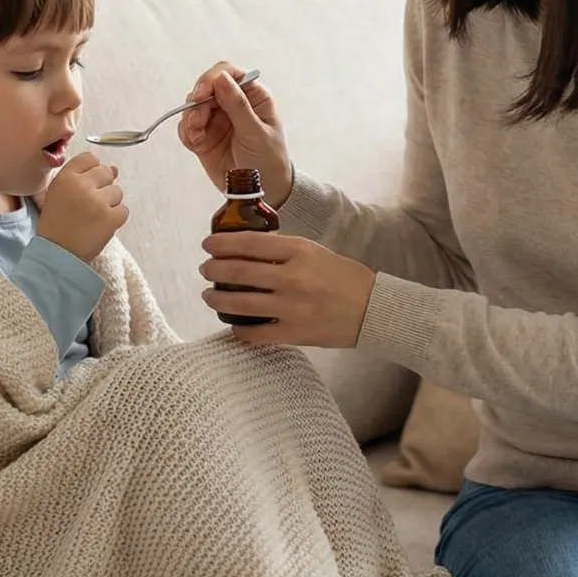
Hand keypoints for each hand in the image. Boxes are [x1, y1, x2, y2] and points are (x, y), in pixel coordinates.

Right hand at [35, 152, 128, 262]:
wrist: (57, 254)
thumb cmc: (57, 223)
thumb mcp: (60, 194)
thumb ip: (84, 177)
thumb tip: (114, 169)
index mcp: (66, 177)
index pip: (90, 158)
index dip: (91, 172)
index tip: (85, 185)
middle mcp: (82, 186)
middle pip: (106, 172)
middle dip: (102, 187)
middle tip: (89, 205)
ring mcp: (98, 202)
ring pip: (117, 191)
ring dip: (109, 203)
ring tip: (93, 217)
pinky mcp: (111, 217)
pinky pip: (124, 210)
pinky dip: (116, 218)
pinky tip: (101, 225)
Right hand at [178, 61, 292, 205]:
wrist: (263, 191)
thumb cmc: (269, 160)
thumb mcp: (256, 133)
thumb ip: (238, 106)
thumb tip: (222, 78)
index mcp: (253, 96)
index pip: (228, 73)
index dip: (212, 79)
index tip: (202, 93)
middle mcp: (233, 103)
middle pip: (206, 88)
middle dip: (197, 102)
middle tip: (197, 121)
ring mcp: (217, 119)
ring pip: (193, 106)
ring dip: (190, 118)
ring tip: (198, 135)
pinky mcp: (204, 136)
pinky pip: (187, 127)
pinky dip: (187, 133)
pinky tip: (196, 143)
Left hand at [199, 232, 375, 347]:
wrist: (371, 309)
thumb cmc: (343, 277)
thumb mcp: (314, 252)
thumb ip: (283, 251)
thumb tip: (246, 250)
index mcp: (299, 251)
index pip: (249, 243)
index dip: (222, 243)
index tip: (208, 244)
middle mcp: (292, 278)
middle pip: (238, 271)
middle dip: (213, 269)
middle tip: (205, 269)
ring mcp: (291, 308)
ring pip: (239, 303)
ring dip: (216, 298)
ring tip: (209, 295)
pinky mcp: (293, 333)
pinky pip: (254, 333)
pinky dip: (238, 328)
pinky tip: (232, 323)